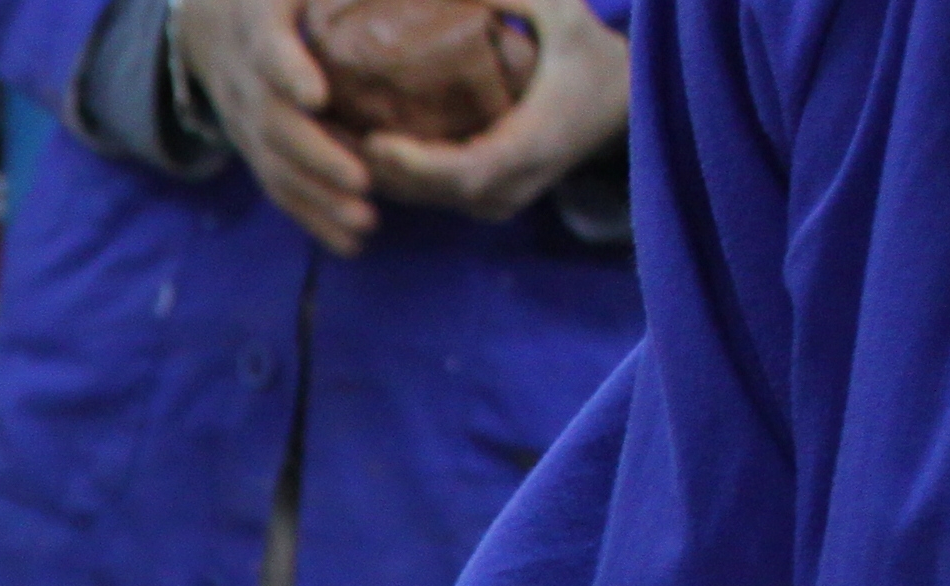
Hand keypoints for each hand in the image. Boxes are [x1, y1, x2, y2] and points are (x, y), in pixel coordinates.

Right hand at [175, 0, 374, 252]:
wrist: (208, 27)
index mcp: (258, 29)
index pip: (269, 51)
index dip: (289, 73)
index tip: (316, 96)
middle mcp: (246, 84)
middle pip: (277, 126)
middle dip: (319, 157)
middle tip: (363, 181)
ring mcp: (247, 125)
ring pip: (278, 168)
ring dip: (320, 200)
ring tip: (365, 222)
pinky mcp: (256, 154)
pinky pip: (280, 191)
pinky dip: (314, 220)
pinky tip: (351, 244)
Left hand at [355, 0, 626, 219]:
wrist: (623, 106)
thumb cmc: (592, 56)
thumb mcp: (562, 14)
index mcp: (530, 147)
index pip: (460, 172)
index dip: (412, 162)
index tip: (372, 137)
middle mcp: (509, 188)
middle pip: (428, 192)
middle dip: (376, 167)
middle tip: (326, 135)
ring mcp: (497, 202)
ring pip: (424, 199)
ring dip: (376, 174)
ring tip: (328, 140)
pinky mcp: (487, 202)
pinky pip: (432, 196)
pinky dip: (395, 174)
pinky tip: (358, 145)